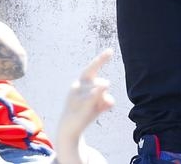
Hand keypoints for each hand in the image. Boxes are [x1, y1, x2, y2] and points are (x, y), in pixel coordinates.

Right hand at [57, 49, 115, 163]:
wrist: (69, 128)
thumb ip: (105, 99)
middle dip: (104, 93)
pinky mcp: (83, 104)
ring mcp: (79, 94)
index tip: (111, 50)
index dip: (101, 59)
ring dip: (104, 102)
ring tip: (93, 111)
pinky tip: (103, 95)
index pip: (91, 68)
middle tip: (97, 106)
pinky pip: (95, 95)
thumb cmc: (83, 114)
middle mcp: (77, 85)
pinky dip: (100, 92)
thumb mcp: (96, 105)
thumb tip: (108, 97)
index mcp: (79, 84)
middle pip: (102, 82)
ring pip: (102, 88)